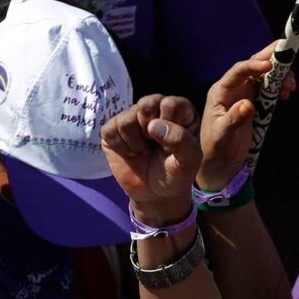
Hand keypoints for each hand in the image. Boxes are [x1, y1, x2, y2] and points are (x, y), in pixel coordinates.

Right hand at [101, 95, 201, 225]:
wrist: (156, 194)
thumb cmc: (176, 174)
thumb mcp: (189, 161)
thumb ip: (181, 140)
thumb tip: (153, 125)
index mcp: (178, 110)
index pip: (170, 104)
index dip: (169, 126)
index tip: (171, 145)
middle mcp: (155, 107)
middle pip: (145, 104)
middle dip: (149, 131)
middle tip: (155, 146)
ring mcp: (132, 116)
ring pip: (125, 119)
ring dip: (135, 143)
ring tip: (143, 151)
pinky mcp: (113, 129)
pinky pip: (109, 130)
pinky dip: (120, 147)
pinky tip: (130, 153)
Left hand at [198, 42, 296, 190]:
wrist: (220, 162)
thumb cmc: (216, 148)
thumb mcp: (222, 135)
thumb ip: (233, 119)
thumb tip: (248, 104)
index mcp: (221, 91)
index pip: (238, 71)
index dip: (253, 65)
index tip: (269, 66)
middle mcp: (233, 88)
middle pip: (253, 66)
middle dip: (271, 58)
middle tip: (289, 52)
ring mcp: (244, 94)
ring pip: (265, 76)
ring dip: (280, 76)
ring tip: (292, 86)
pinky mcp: (255, 103)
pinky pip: (270, 89)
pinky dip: (281, 87)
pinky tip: (288, 93)